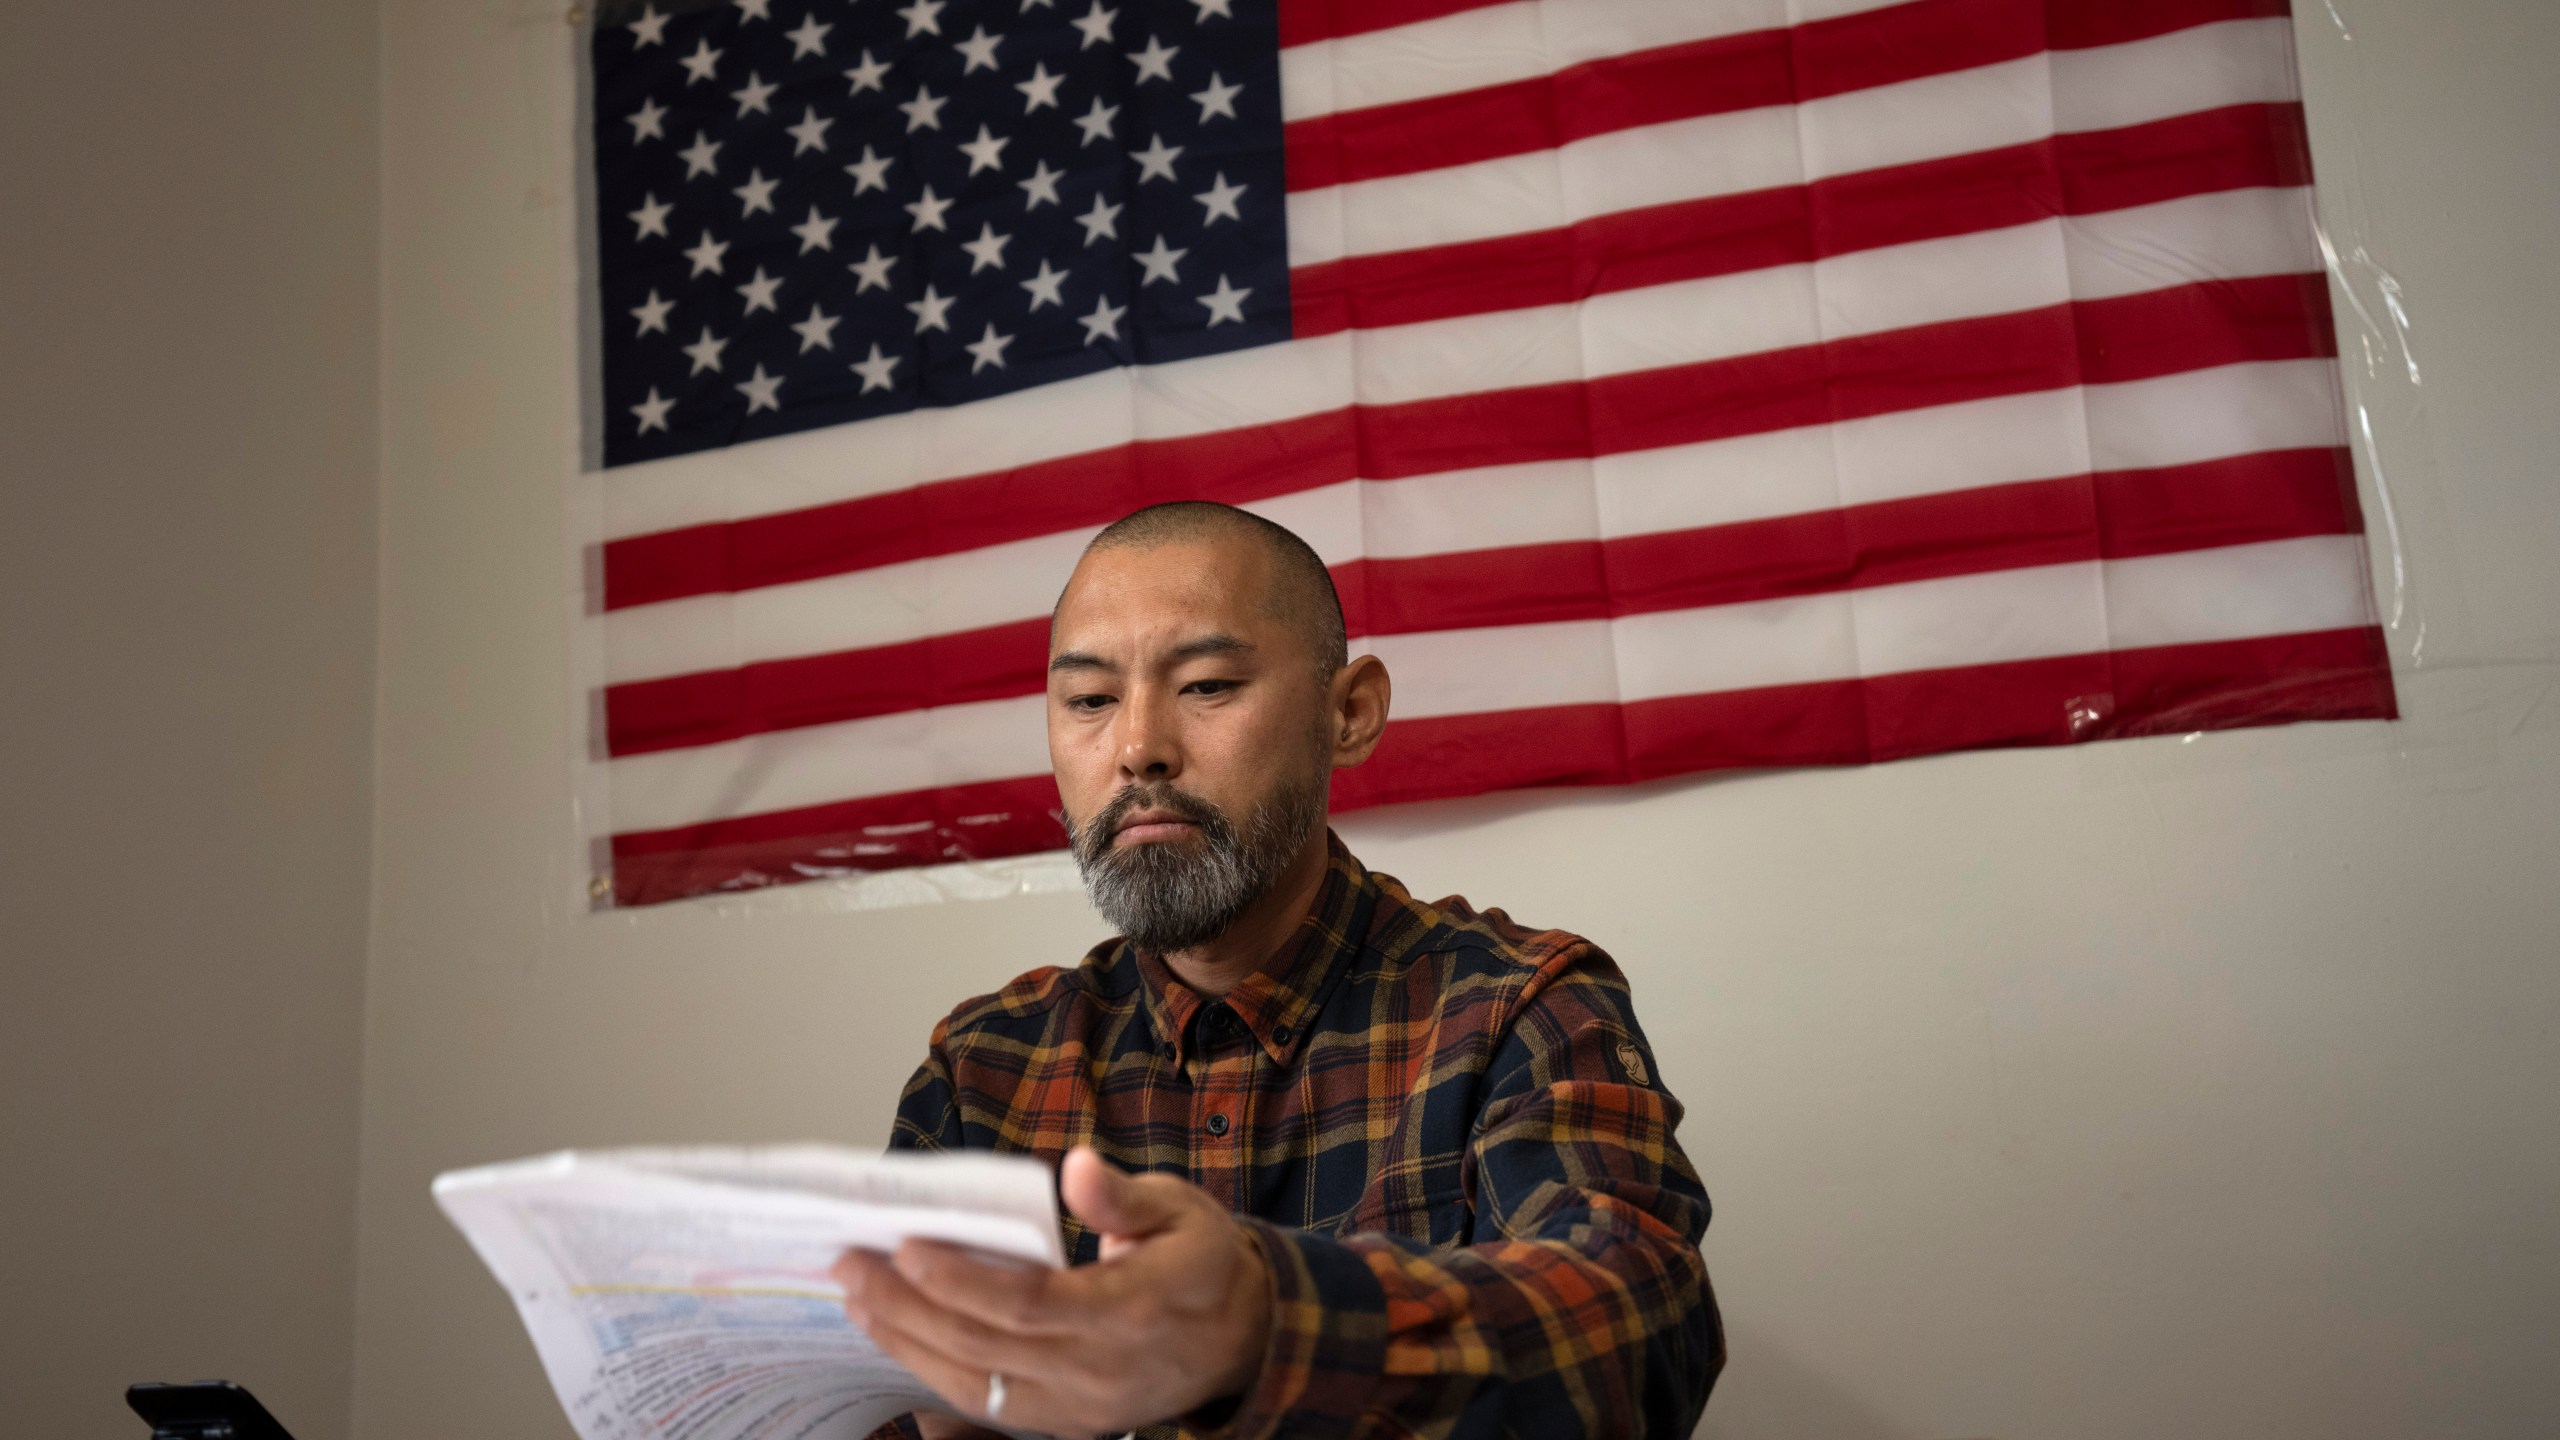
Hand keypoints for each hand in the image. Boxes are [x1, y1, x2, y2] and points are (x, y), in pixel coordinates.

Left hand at [834, 1147, 1273, 1436]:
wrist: (1244, 1342)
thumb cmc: (1204, 1263)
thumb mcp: (1182, 1209)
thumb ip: (1124, 1195)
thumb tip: (1076, 1168)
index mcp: (1129, 1313)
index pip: (1027, 1305)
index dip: (960, 1280)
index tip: (905, 1247)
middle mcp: (1097, 1372)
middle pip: (984, 1347)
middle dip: (907, 1307)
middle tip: (850, 1264)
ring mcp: (1079, 1408)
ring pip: (974, 1385)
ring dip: (907, 1343)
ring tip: (857, 1300)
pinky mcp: (1066, 1424)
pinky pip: (986, 1406)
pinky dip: (935, 1372)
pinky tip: (899, 1337)